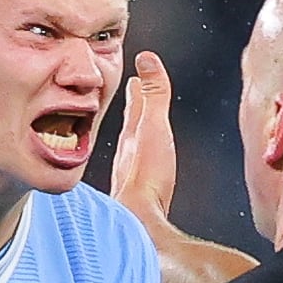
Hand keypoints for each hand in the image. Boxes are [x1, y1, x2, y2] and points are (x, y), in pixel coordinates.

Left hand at [110, 50, 177, 228]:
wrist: (137, 223)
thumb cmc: (146, 177)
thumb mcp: (154, 126)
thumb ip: (154, 96)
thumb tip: (146, 60)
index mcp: (132, 137)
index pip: (134, 107)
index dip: (137, 91)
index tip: (135, 77)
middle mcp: (127, 156)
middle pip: (131, 127)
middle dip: (135, 110)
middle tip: (135, 96)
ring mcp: (130, 177)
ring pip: (131, 150)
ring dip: (135, 137)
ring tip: (138, 131)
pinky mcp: (135, 199)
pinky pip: (136, 172)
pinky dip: (138, 163)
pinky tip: (139, 173)